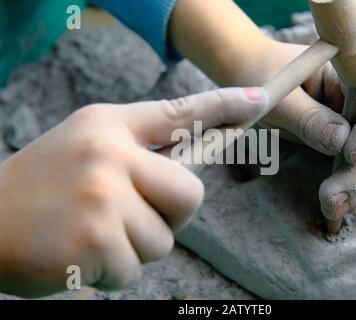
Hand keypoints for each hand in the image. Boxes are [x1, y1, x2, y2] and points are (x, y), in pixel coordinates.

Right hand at [0, 87, 266, 296]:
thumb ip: (138, 151)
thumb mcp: (87, 147)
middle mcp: (110, 154)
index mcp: (109, 126)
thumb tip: (190, 161)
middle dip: (171, 214)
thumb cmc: (42, 187)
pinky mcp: (96, 241)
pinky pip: (135, 268)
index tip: (259, 101)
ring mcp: (103, 197)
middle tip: (131, 214)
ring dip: (135, 245)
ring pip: (163, 238)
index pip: (179, 112)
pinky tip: (81, 253)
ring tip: (93, 232)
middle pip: (190, 194)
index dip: (224, 106)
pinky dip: (114, 269)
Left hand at [229, 40, 355, 220]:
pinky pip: (353, 166)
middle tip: (333, 200)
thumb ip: (307, 117)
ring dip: (355, 186)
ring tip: (331, 212)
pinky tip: (334, 212)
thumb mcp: (277, 97)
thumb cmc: (261, 75)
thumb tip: (341, 142)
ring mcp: (350, 122)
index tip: (351, 154)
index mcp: (346, 75)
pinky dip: (347, 188)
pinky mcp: (340, 141)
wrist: (249, 74)